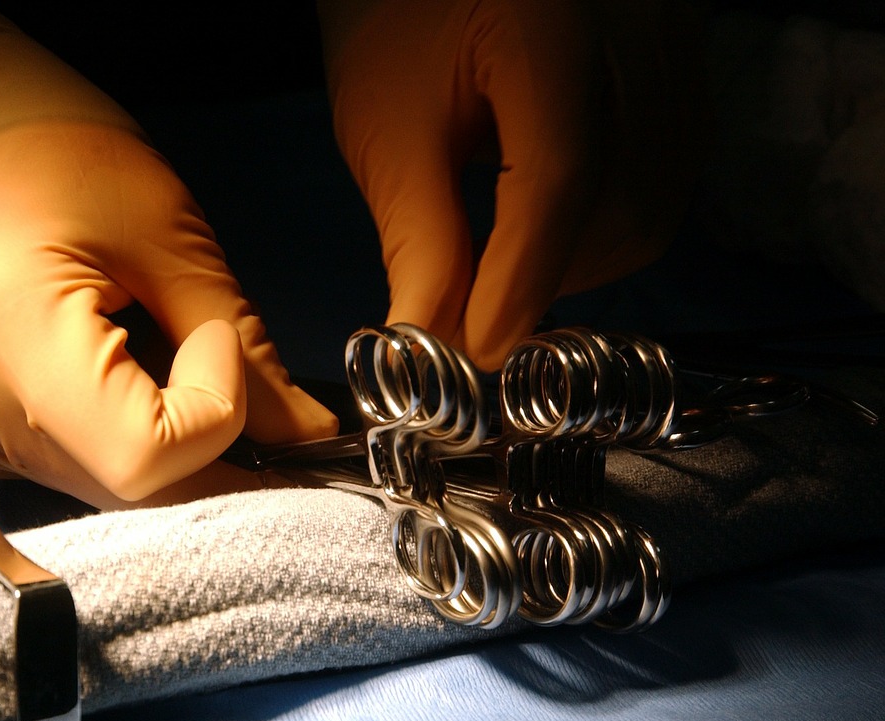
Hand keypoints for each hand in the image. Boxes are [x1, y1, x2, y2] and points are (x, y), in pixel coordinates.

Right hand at [0, 121, 335, 506]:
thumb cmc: (42, 142)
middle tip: (252, 402)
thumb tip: (303, 432)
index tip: (215, 341)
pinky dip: (108, 436)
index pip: (142, 458)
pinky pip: (54, 463)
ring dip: (159, 447)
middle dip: (206, 454)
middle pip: (121, 490)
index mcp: (7, 333)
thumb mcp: (163, 228)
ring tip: (172, 364)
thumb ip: (240, 341)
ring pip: (92, 486)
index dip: (211, 415)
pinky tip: (117, 371)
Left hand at [319, 0, 706, 369]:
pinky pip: (671, 158)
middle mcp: (636, 21)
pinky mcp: (675, 52)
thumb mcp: (385, 122)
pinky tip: (548, 210)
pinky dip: (611, 210)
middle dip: (555, 273)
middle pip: (631, 195)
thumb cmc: (394, 12)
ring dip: (585, 252)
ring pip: (663, 189)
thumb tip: (434, 340)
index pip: (560, 175)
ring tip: (506, 256)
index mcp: (550, 24)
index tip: (478, 347)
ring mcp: (668, 34)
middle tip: (482, 306)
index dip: (521, 279)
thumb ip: (417, 233)